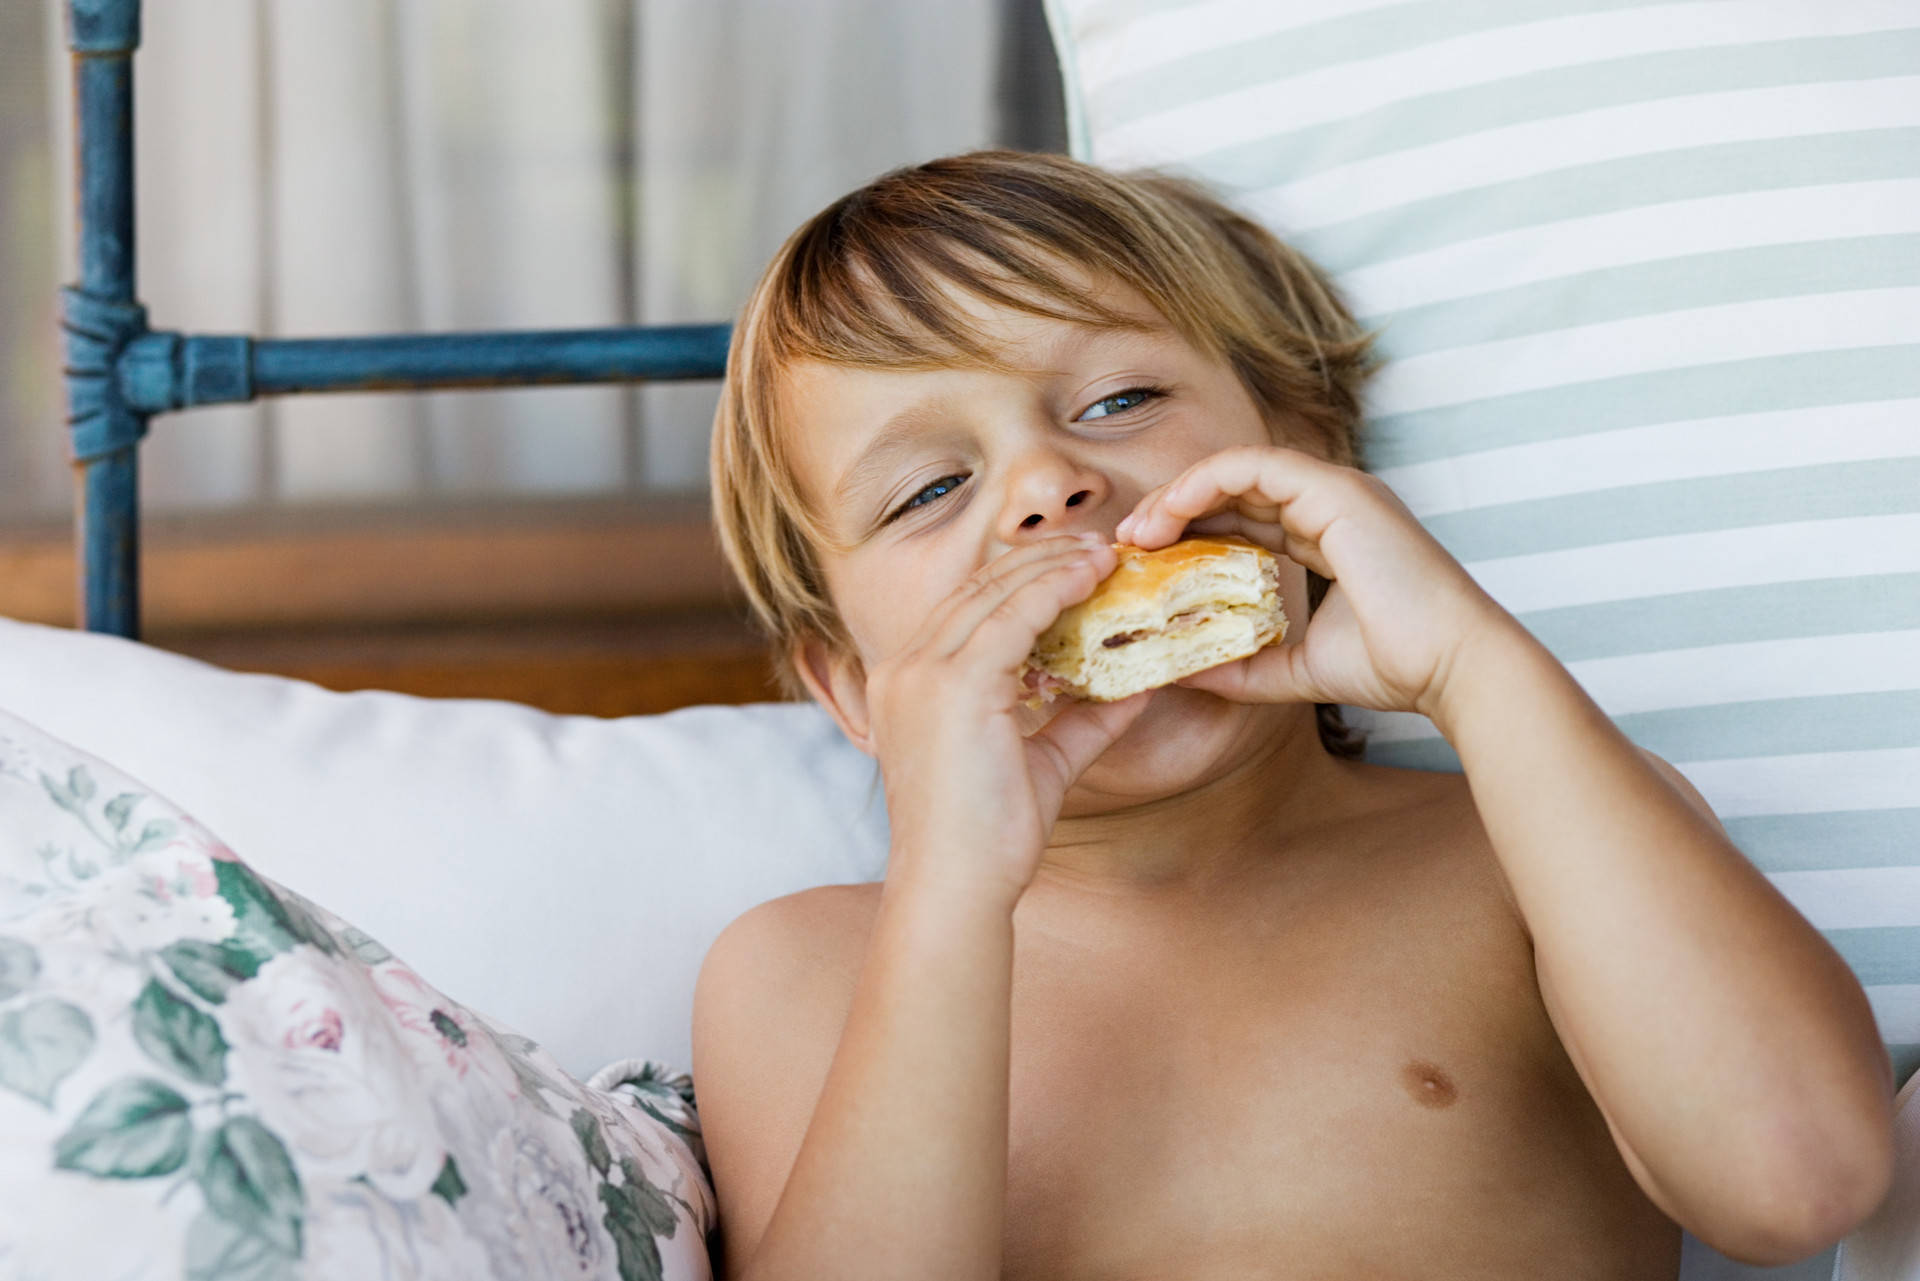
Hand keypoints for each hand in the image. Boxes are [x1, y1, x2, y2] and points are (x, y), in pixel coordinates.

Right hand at [865, 534, 1153, 905]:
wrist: (955, 887)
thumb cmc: (987, 839)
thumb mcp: (1041, 765)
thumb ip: (1079, 723)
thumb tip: (1135, 691)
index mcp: (908, 683)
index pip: (967, 609)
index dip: (1022, 580)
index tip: (1074, 566)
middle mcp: (905, 667)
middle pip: (978, 587)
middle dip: (1041, 559)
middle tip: (1098, 548)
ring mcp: (923, 672)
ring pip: (995, 591)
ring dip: (1055, 564)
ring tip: (1104, 554)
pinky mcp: (953, 683)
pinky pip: (1014, 614)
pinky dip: (1056, 588)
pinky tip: (1093, 577)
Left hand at [1114, 445, 1513, 720]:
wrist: (1451, 668)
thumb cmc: (1393, 668)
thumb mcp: (1293, 670)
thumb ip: (1240, 668)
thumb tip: (1181, 676)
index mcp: (1327, 535)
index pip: (1243, 518)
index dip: (1189, 532)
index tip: (1144, 563)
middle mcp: (1329, 503)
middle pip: (1232, 489)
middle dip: (1172, 510)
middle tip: (1126, 545)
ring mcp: (1334, 489)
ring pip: (1235, 468)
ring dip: (1178, 494)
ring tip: (1137, 532)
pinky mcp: (1335, 488)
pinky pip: (1251, 465)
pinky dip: (1203, 482)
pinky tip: (1168, 516)